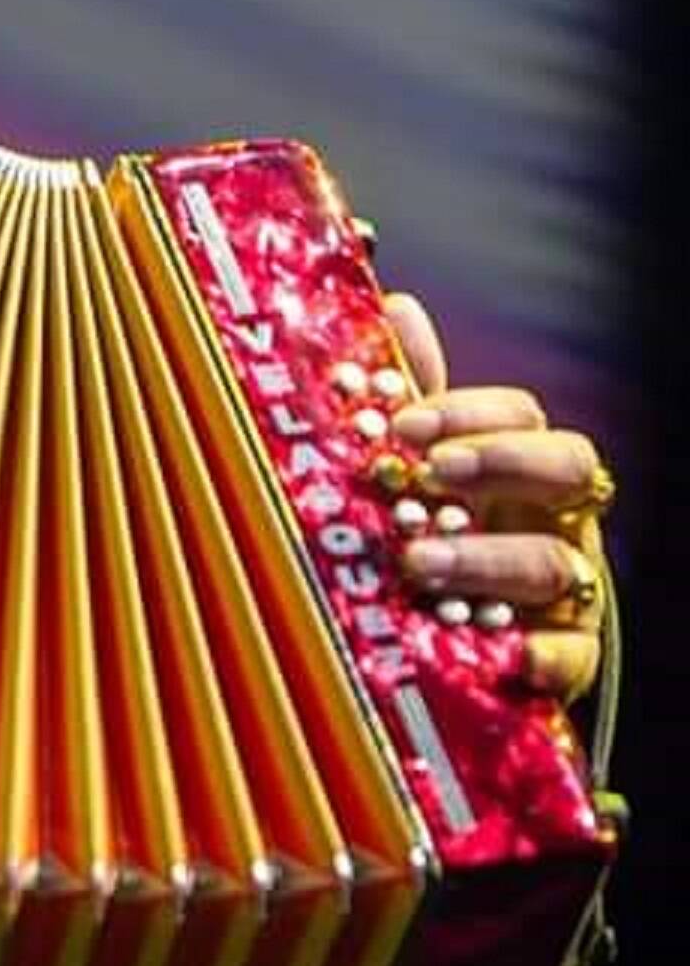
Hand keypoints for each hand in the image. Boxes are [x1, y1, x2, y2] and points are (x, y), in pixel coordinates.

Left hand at [382, 290, 614, 703]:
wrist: (464, 646)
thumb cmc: (444, 537)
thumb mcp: (422, 467)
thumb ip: (413, 393)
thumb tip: (395, 306)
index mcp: (520, 470)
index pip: (522, 416)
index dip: (470, 413)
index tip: (405, 424)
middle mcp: (555, 520)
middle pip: (568, 469)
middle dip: (503, 462)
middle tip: (431, 473)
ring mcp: (567, 592)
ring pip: (555, 562)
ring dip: (487, 557)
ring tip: (418, 560)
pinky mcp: (566, 659)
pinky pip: (571, 656)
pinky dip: (542, 653)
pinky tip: (504, 648)